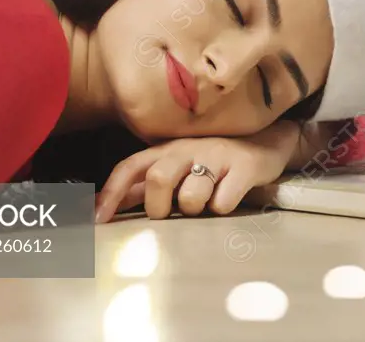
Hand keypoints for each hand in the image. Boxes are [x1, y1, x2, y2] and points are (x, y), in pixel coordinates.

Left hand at [94, 125, 297, 221]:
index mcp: (166, 150)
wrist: (265, 143)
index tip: (99, 221)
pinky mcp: (244, 168)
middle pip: (158, 179)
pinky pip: (223, 201)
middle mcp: (188, 148)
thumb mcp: (176, 168)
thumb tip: (101, 206)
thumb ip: (143, 187)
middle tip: (171, 213)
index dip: (111, 193)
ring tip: (207, 201)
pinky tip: (229, 196)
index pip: (130, 167)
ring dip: (195, 208)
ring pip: (192, 195)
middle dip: (159, 206)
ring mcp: (217, 156)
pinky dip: (223, 207)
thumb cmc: (212, 162)